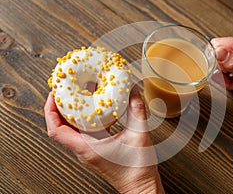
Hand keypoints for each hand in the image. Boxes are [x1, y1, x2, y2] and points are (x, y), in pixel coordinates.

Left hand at [44, 87, 164, 193]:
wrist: (140, 186)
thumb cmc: (137, 169)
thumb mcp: (139, 135)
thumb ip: (137, 110)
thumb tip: (133, 91)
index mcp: (87, 148)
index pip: (56, 130)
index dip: (51, 110)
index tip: (54, 94)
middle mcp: (84, 150)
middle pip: (61, 127)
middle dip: (59, 106)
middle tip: (64, 90)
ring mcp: (89, 150)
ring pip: (71, 129)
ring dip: (70, 112)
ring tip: (76, 96)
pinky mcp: (96, 149)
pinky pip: (83, 131)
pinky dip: (83, 118)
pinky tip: (93, 109)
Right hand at [211, 36, 232, 100]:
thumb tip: (218, 52)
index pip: (217, 44)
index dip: (216, 59)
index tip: (223, 70)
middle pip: (215, 52)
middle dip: (218, 68)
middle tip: (229, 76)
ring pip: (217, 61)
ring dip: (221, 74)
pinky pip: (221, 66)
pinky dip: (224, 76)